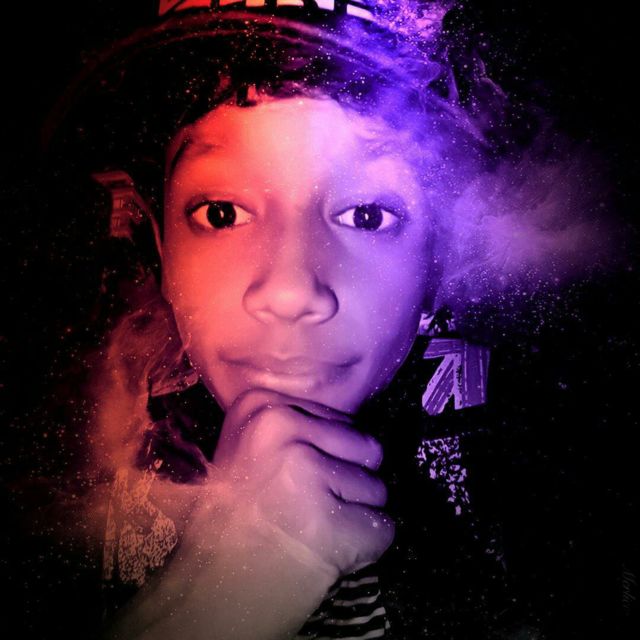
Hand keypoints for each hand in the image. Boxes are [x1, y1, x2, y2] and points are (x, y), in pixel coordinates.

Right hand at [211, 387, 394, 580]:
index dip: (329, 458)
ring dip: (353, 515)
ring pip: (377, 488)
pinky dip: (364, 548)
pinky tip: (324, 553)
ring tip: (309, 531)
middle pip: (366, 448)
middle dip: (347, 483)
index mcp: (261, 406)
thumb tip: (357, 432)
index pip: (341, 421)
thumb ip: (297, 429)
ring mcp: (306, 473)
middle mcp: (282, 428)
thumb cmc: (233, 523)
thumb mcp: (249, 450)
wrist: (205, 593)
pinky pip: (382, 528)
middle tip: (306, 509)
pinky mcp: (329, 522)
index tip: (295, 482)